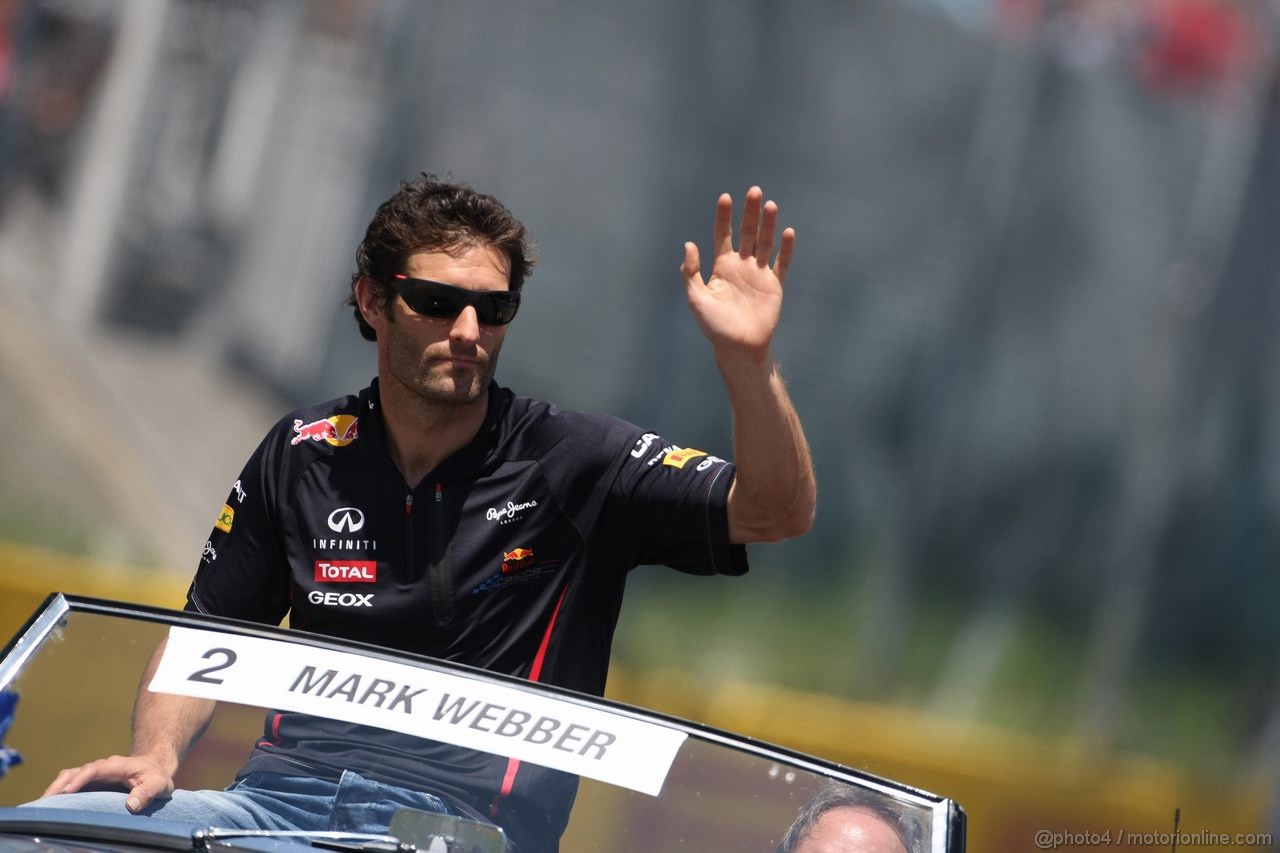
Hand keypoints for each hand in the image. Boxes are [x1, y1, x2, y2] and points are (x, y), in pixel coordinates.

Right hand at [43, 754, 174, 812]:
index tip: (67, 792)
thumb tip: (131, 805)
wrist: (154, 769)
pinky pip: (70, 785)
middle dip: (59, 786)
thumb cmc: (156, 777)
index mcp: (116, 765)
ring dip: (55, 789)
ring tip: (42, 807)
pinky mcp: (89, 783)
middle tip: (45, 802)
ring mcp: (93, 775)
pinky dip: (59, 793)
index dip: (80, 779)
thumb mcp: (159, 784)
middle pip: (75, 772)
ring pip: (69, 777)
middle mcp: (101, 768)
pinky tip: (52, 807)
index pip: (94, 769)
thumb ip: (147, 792)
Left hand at [681, 186, 794, 359]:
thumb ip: (690, 273)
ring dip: (768, 224)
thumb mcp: (696, 299)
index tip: (725, 197)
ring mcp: (759, 274)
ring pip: (765, 242)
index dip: (724, 217)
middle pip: (747, 233)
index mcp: (722, 267)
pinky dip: (785, 249)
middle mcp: (741, 266)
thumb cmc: (715, 327)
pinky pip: (782, 263)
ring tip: (770, 205)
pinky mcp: (775, 285)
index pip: (723, 235)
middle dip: (750, 212)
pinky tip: (787, 232)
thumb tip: (689, 245)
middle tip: (755, 191)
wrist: (739, 348)